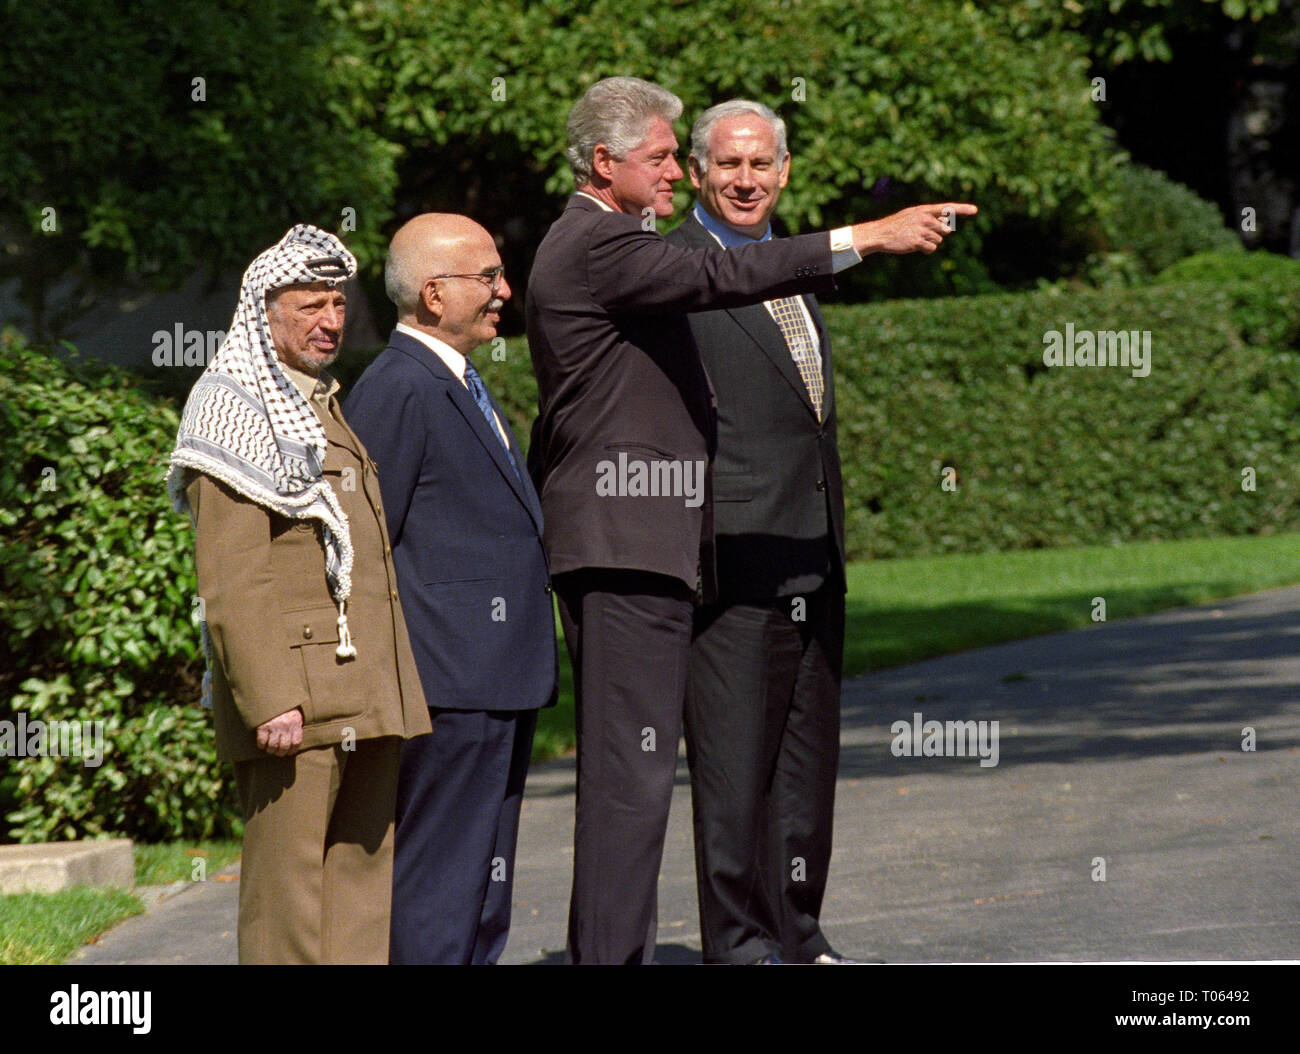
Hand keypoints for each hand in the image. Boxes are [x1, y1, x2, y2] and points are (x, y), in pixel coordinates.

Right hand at [256, 708, 303, 755]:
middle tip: (278, 752)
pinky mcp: (262, 726)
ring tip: (270, 749)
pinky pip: (262, 741)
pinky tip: (262, 745)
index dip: (292, 750)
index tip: (289, 752)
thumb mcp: (295, 714)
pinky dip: (261, 745)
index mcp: (295, 723)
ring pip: (273, 746)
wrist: (273, 695)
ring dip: (271, 750)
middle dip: (281, 752)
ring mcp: (274, 726)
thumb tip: (294, 742)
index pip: (296, 743)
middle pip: (284, 747)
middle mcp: (285, 726)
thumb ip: (296, 726)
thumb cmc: (285, 707)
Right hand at [851, 202, 977, 255]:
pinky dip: (926, 249)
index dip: (962, 209)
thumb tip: (947, 224)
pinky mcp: (917, 242)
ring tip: (916, 239)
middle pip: (945, 230)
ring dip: (930, 242)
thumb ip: (930, 217)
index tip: (975, 210)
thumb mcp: (913, 215)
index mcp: (924, 210)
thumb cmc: (898, 225)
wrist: (881, 234)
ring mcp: (921, 230)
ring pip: (939, 240)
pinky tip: (915, 246)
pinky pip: (931, 248)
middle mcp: (925, 218)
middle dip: (939, 234)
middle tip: (924, 233)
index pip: (947, 208)